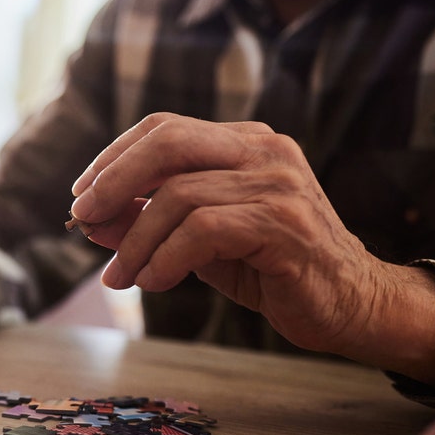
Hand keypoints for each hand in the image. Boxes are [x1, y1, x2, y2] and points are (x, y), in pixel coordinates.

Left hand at [68, 113, 434, 381]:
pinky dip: (167, 257)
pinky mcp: (284, 224)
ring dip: (136, 240)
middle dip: (113, 180)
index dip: (114, 157)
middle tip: (82, 219)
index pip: (164, 128)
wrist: (351, 306)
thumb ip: (148, 221)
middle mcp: (263, 151)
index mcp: (244, 142)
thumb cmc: (273, 269)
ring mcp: (278, 184)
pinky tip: (154, 281)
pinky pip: (204, 230)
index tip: (82, 195)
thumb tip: (89, 220)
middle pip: (168, 142)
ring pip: (179, 195)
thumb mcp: (199, 241)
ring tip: (121, 277)